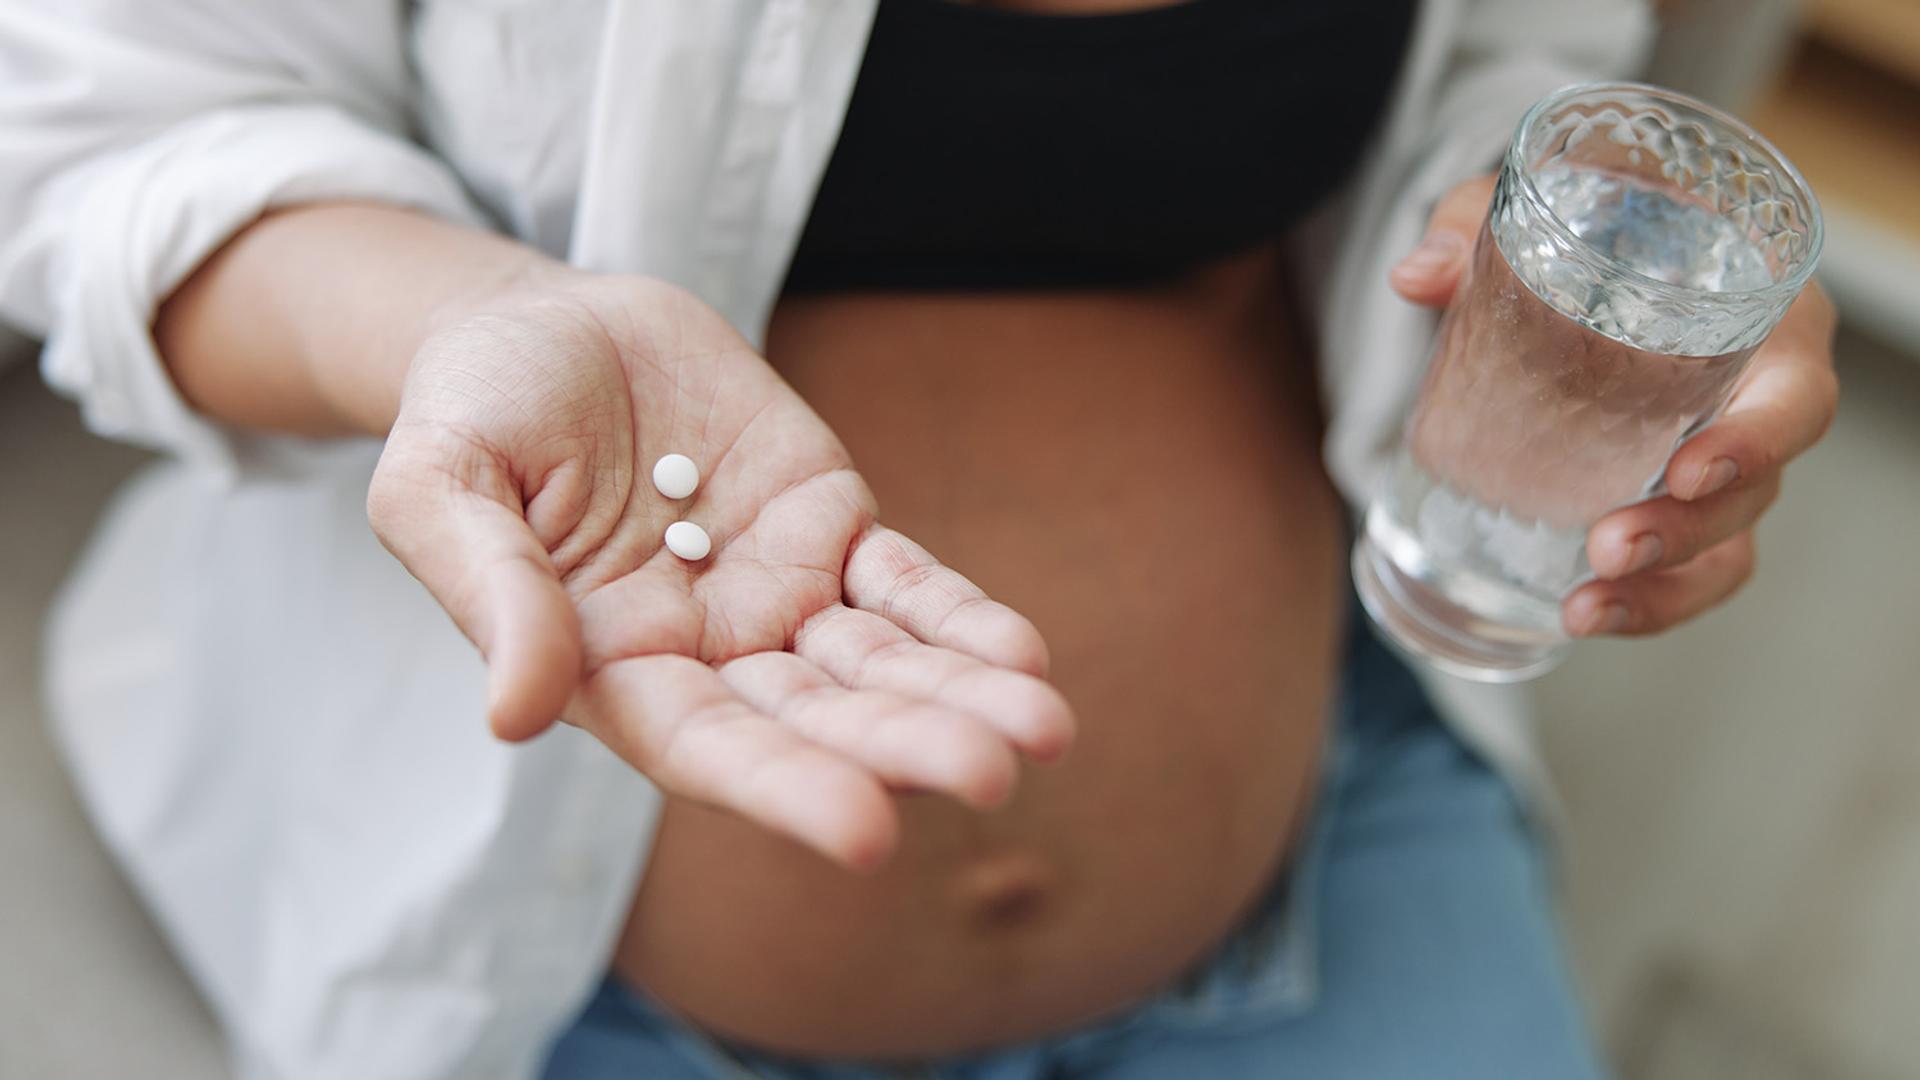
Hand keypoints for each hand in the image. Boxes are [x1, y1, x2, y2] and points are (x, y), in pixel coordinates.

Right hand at [367, 271, 1073, 868]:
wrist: (544, 325)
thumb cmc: (471, 412)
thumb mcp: (437, 487)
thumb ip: (486, 593)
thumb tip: (515, 717)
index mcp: (612, 669)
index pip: (709, 748)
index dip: (787, 787)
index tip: (869, 833)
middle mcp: (709, 650)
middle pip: (819, 715)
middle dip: (903, 744)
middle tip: (993, 772)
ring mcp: (778, 588)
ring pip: (880, 660)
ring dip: (958, 694)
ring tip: (1043, 728)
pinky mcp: (828, 521)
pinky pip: (904, 581)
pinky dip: (961, 616)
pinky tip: (1022, 656)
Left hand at [1391, 175, 1839, 638]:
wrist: (1562, 265)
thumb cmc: (1579, 228)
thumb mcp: (1527, 215)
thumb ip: (1474, 232)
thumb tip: (1415, 276)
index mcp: (1756, 321)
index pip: (1795, 393)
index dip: (1758, 440)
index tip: (1690, 469)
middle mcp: (1752, 402)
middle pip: (1758, 488)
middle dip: (1689, 530)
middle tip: (1610, 547)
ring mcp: (1715, 465)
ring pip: (1723, 547)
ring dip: (1664, 588)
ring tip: (1586, 606)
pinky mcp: (1668, 507)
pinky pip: (1680, 574)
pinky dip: (1639, 606)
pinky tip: (1581, 615)